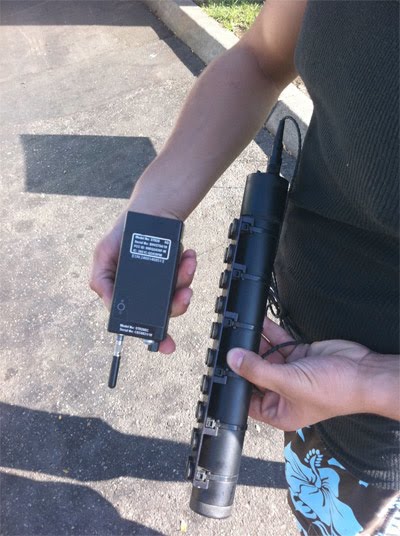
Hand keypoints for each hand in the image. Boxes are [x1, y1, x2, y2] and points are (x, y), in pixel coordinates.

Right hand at [89, 214, 196, 353]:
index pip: (141, 322)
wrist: (146, 213)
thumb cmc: (121, 235)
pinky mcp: (178, 271)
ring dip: (185, 281)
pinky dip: (189, 267)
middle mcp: (148, 294)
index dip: (155, 336)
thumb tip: (109, 304)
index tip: (167, 344)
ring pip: (180, 295)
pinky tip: (188, 257)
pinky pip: (187, 276)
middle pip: (167, 311)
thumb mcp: (103, 255)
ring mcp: (165, 283)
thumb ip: (101, 281)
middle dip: (177, 304)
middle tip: (183, 294)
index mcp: (127, 296)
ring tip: (186, 266)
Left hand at [227, 318, 398, 430]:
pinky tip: (256, 321)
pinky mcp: (298, 354)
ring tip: (239, 329)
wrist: (364, 372)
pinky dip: (268, 332)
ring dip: (254, 343)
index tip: (220, 369)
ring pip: (264, 356)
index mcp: (279, 411)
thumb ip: (258, 371)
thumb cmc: (335, 391)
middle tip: (227, 344)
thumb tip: (233, 360)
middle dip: (242, 360)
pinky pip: (278, 342)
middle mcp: (283, 393)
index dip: (234, 386)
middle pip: (254, 375)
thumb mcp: (289, 383)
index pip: (247, 400)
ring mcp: (290, 372)